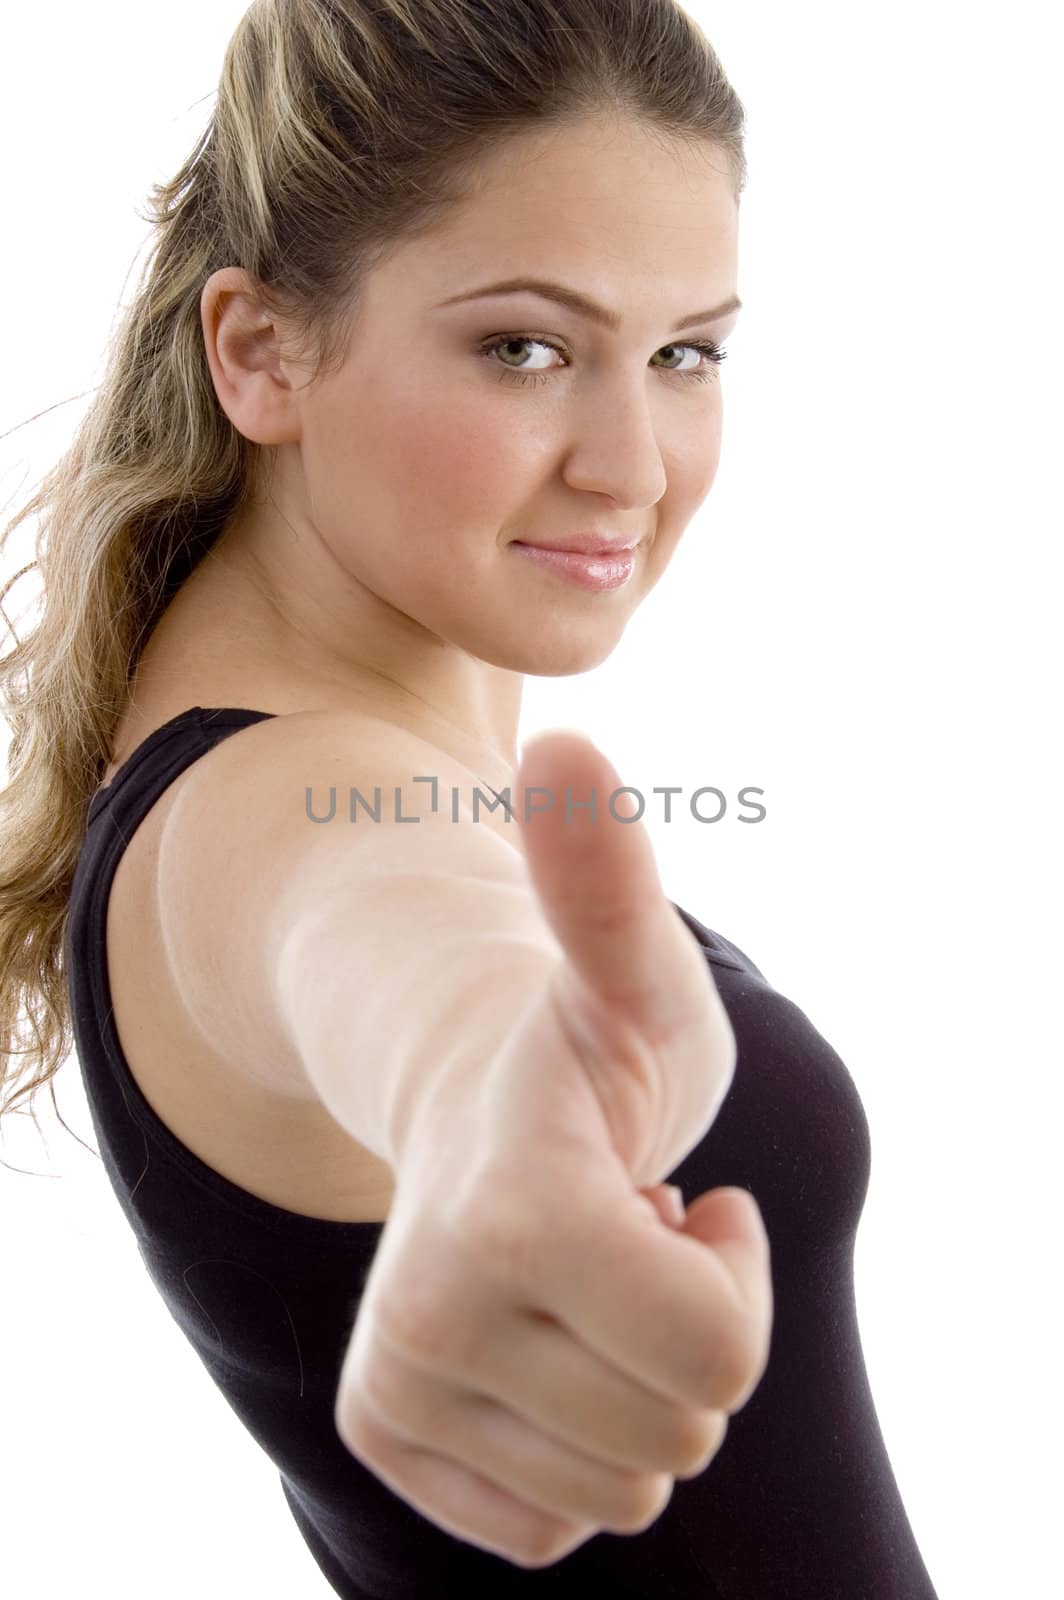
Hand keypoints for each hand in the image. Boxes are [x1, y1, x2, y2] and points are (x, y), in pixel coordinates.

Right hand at [334, 731, 772, 1569]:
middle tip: (620, 1232)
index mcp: (508, 1211)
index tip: (676, 1197)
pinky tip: (541, 1339)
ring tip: (580, 1273)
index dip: (727, 1274)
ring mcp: (398, 1384)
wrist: (461, 1102)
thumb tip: (569, 741)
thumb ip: (605, 878)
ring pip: (627, 1485)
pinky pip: (555, 1530)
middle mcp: (425, 1315)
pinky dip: (578, 1445)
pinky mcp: (385, 1438)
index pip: (715, 1357)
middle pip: (680, 1427)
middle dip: (682, 1328)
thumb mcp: (633, 968)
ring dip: (633, 1381)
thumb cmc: (580, 1046)